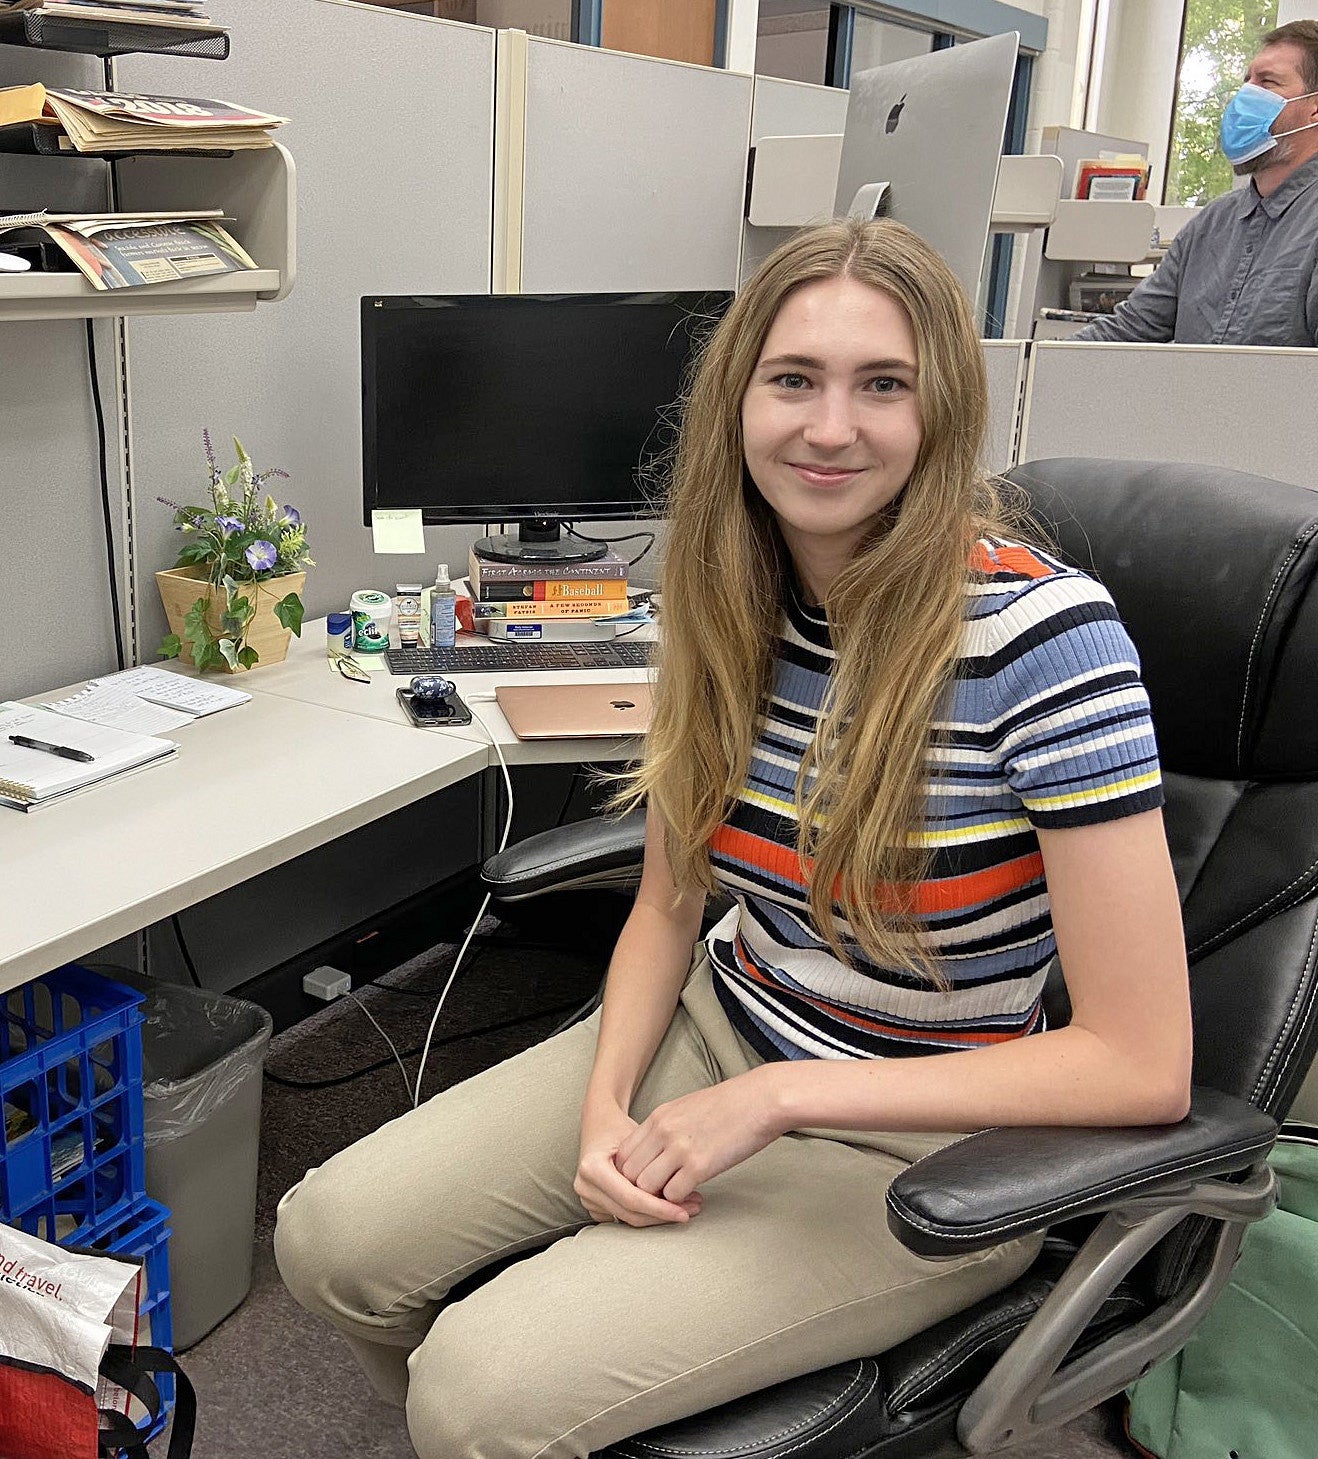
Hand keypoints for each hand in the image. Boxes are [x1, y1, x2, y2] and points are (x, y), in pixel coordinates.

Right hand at [575, 1097, 703, 1227]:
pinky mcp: (595, 1206)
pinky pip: (624, 1217)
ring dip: (657, 1217)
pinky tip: (668, 1208)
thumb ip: (653, 1167)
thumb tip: (681, 1190)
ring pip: (628, 1218)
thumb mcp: (639, 1140)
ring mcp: (587, 1198)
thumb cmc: (621, 1128)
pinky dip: (647, 1214)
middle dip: (662, 1215)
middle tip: (691, 1210)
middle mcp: (585, 1186)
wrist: (599, 1127)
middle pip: (629, 1212)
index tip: (684, 1211)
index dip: (659, 1208)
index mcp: (593, 1168)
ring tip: (686, 1207)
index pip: (631, 1198)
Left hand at [613, 1069, 783, 1205]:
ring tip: (675, 1198)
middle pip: (628, 1173)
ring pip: (645, 1187)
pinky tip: (693, 1195)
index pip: (623, 1153)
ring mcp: (679, 1148)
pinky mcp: (700, 1166)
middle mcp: (663, 1131)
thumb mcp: (688, 1107)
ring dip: (658, 1198)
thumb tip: (657, 1151)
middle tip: (659, 1194)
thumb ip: (668, 1127)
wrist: (762, 1099)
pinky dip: (679, 1201)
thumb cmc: (731, 1104)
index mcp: (659, 1116)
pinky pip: (672, 1195)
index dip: (632, 1172)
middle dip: (639, 1189)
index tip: (648, 1179)